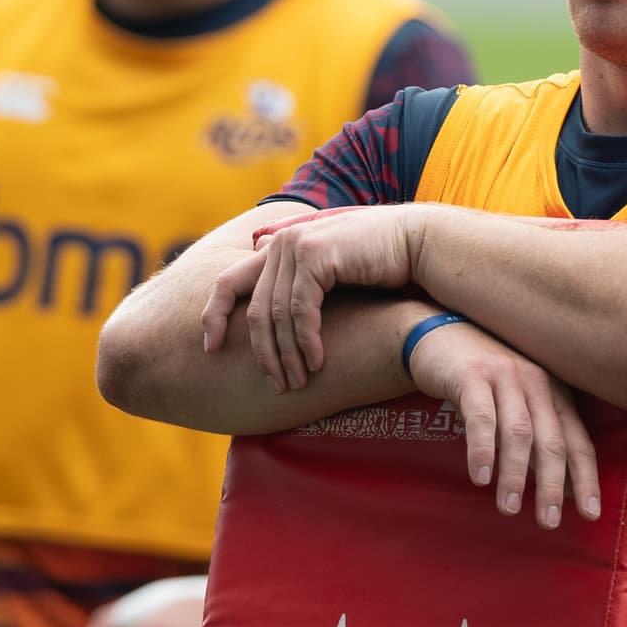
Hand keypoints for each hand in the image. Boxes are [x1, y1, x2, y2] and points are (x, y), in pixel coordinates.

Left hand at [199, 205, 424, 390]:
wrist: (417, 243)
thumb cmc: (377, 264)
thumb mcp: (329, 274)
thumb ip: (299, 283)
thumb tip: (268, 313)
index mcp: (277, 245)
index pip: (228, 282)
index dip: (214, 316)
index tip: (210, 349)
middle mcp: (281, 242)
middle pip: (254, 309)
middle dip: (263, 353)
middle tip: (275, 384)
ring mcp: (297, 245)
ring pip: (277, 315)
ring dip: (287, 355)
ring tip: (297, 383)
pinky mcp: (317, 255)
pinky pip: (301, 311)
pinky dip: (307, 341)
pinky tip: (318, 363)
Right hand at [406, 316, 601, 531]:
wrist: (440, 332)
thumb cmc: (485, 377)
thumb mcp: (519, 406)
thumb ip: (539, 442)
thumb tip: (563, 492)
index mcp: (555, 393)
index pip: (578, 441)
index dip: (586, 479)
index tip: (590, 514)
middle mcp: (537, 382)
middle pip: (553, 440)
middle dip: (552, 485)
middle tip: (549, 522)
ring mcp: (505, 376)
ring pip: (519, 432)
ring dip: (515, 474)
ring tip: (508, 508)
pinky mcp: (472, 375)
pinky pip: (481, 417)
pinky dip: (482, 449)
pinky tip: (480, 477)